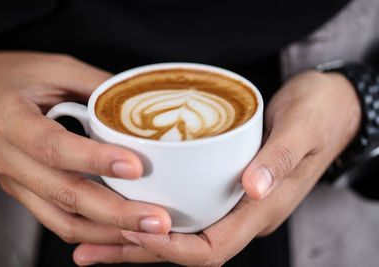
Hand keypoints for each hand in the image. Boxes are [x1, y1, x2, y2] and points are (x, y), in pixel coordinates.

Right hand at [0, 52, 170, 245]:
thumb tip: (143, 105)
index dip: (94, 160)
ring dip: (110, 231)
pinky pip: (60, 222)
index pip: (53, 146)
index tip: (134, 167)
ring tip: (149, 233)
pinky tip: (124, 233)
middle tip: (157, 219)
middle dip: (116, 212)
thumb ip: (99, 86)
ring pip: (64, 219)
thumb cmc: (20, 78)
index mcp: (12, 119)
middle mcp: (10, 158)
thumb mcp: (58, 69)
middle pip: (64, 194)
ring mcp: (17, 182)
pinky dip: (94, 233)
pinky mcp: (28, 194)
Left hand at [72, 70, 360, 265]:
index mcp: (264, 209)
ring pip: (180, 234)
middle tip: (91, 246)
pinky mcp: (223, 186)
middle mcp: (245, 213)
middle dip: (140, 251)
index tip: (134, 233)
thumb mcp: (304, 129)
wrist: (328, 107)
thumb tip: (255, 188)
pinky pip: (185, 210)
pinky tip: (124, 207)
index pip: (214, 248)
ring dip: (137, 239)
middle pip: (187, 249)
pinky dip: (152, 214)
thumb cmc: (318, 115)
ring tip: (92, 238)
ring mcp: (234, 202)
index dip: (173, 249)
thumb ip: (281, 159)